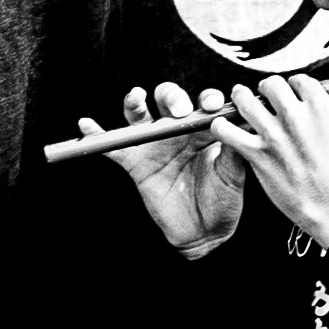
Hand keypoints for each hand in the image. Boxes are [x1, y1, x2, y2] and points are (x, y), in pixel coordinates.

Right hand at [100, 90, 247, 259]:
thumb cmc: (222, 199)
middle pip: (168, 100)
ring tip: (135, 97)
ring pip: (139, 115)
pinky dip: (98, 134)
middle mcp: (176, 130)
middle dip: (172, 97)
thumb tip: (242, 125)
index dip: (206, 99)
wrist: (204, 232)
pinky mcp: (135, 162)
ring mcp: (153, 144)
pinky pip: (114, 146)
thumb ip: (232, 150)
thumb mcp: (233, 176)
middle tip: (179, 109)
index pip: (202, 104)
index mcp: (202, 129)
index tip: (211, 104)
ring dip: (135, 102)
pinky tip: (87, 125)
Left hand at [219, 70, 328, 248]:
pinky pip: (226, 130)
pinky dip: (221, 126)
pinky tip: (225, 128)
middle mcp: (296, 117)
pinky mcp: (257, 154)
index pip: (298, 80)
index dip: (292, 86)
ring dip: (240, 99)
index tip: (290, 95)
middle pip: (270, 84)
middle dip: (266, 90)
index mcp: (320, 107)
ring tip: (241, 103)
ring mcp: (275, 135)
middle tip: (264, 99)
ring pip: (244, 99)